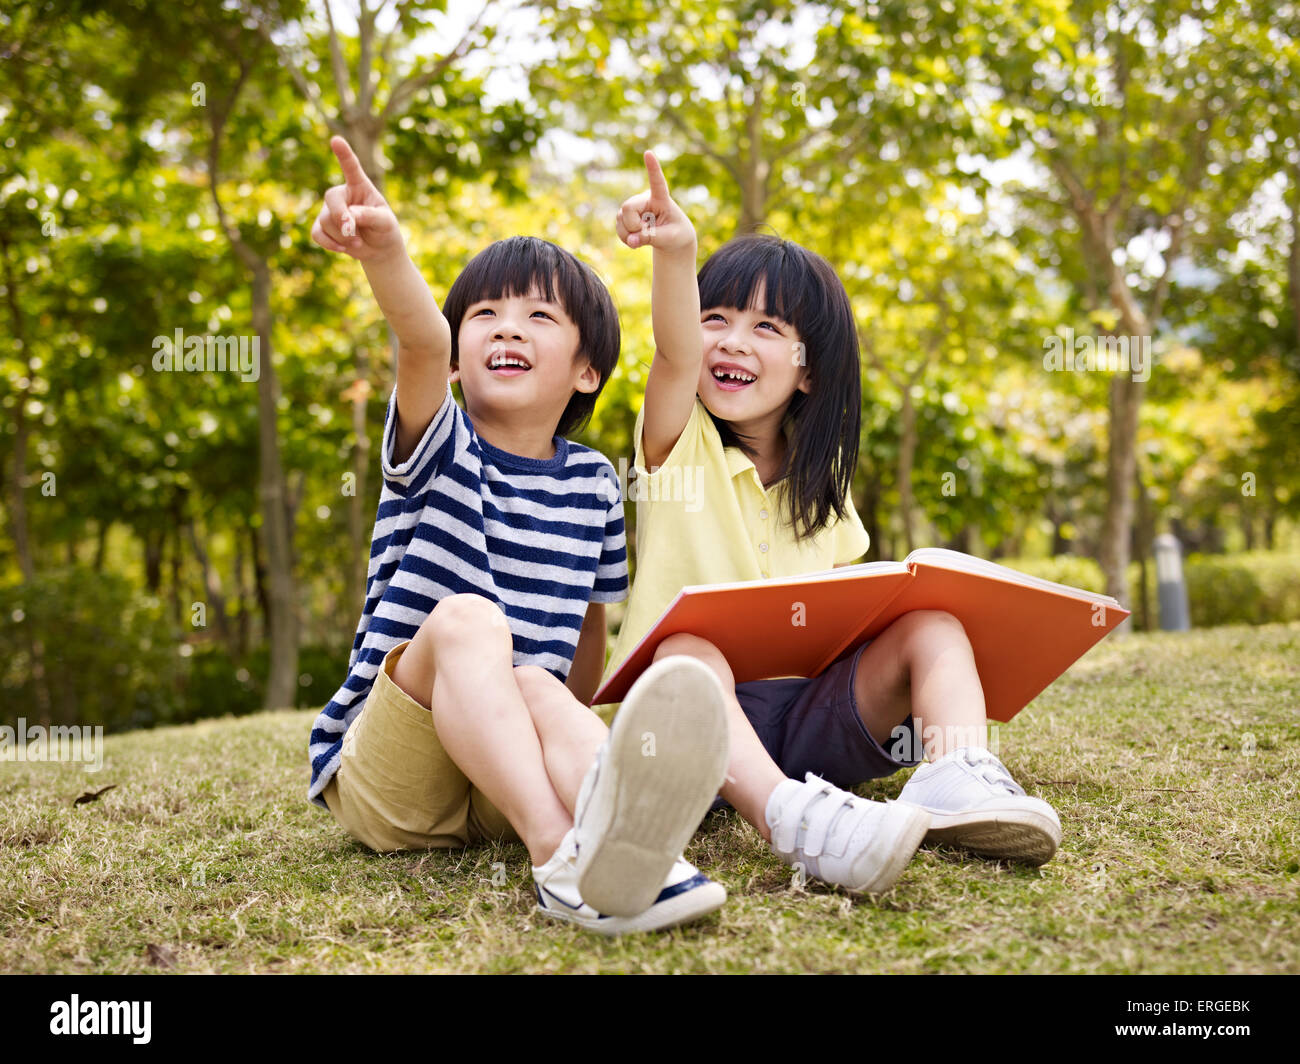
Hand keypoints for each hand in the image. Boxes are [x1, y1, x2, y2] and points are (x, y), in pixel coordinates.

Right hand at [311, 136, 402, 260]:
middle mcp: (343, 195)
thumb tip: (351, 215)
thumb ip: (370, 216)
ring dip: (343, 236)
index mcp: (360, 186)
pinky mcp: (323, 226)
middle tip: (352, 231)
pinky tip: (342, 249)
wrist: (379, 249)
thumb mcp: (385, 223)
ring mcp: (331, 210)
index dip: (344, 154)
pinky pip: (317, 233)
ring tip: (358, 242)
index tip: (336, 140)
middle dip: (341, 217)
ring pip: (326, 220)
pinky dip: (329, 244)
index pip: (351, 168)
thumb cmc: (385, 230)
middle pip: (331, 198)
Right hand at [616, 151, 694, 253]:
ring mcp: (633, 206)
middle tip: (646, 233)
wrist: (672, 239)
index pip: (657, 182)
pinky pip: (619, 228)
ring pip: (621, 219)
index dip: (652, 168)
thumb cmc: (676, 234)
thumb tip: (631, 241)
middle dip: (633, 226)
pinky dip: (626, 238)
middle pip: (628, 208)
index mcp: (662, 198)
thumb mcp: (670, 238)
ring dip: (630, 234)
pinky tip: (636, 239)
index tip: (648, 153)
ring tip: (645, 235)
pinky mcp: (625, 216)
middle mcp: (645, 198)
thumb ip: (651, 239)